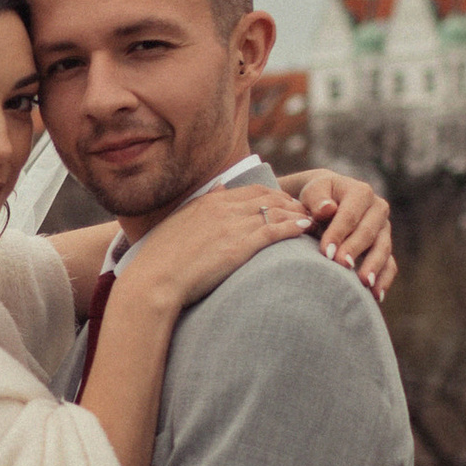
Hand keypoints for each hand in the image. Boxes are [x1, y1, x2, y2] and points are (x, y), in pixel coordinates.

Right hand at [130, 180, 314, 314]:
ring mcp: (233, 225)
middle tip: (304, 210)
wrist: (154, 281)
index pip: (250, 191)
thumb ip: (202, 203)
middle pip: (268, 197)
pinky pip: (275, 229)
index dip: (273, 195)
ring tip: (311, 220)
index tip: (285, 203)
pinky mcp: (240, 246)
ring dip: (297, 213)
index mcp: (208, 201)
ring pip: (276, 211)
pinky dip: (293, 226)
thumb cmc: (161, 260)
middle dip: (290, 201)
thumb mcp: (179, 222)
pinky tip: (304, 229)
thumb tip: (220, 185)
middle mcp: (223, 208)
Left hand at [286, 169, 395, 300]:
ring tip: (363, 283)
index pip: (350, 215)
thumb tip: (328, 209)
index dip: (338, 233)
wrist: (328, 201)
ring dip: (374, 267)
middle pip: (368, 233)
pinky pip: (390, 264)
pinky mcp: (384, 246)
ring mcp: (384, 229)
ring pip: (383, 248)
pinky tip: (376, 296)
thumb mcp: (313, 191)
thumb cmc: (317, 197)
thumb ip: (317, 199)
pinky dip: (384, 279)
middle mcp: (378, 209)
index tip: (325, 252)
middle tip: (341, 266)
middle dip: (354, 250)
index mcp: (361, 192)